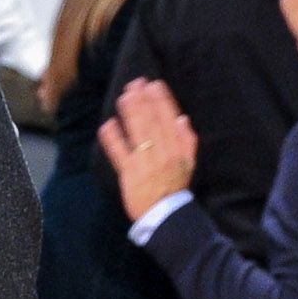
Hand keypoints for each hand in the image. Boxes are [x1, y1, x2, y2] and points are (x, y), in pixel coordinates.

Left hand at [98, 78, 198, 218]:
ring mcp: (145, 163)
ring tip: (124, 97)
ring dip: (130, 113)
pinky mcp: (129, 174)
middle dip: (143, 101)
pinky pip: (120, 154)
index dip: (161, 101)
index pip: (169, 120)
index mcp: (177, 150)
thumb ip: (187, 140)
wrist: (166, 215)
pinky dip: (113, 139)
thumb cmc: (175, 186)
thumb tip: (182, 118)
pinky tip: (108, 124)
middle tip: (135, 83)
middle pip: (152, 123)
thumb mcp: (189, 163)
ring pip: (138, 133)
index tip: (154, 85)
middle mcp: (162, 154)